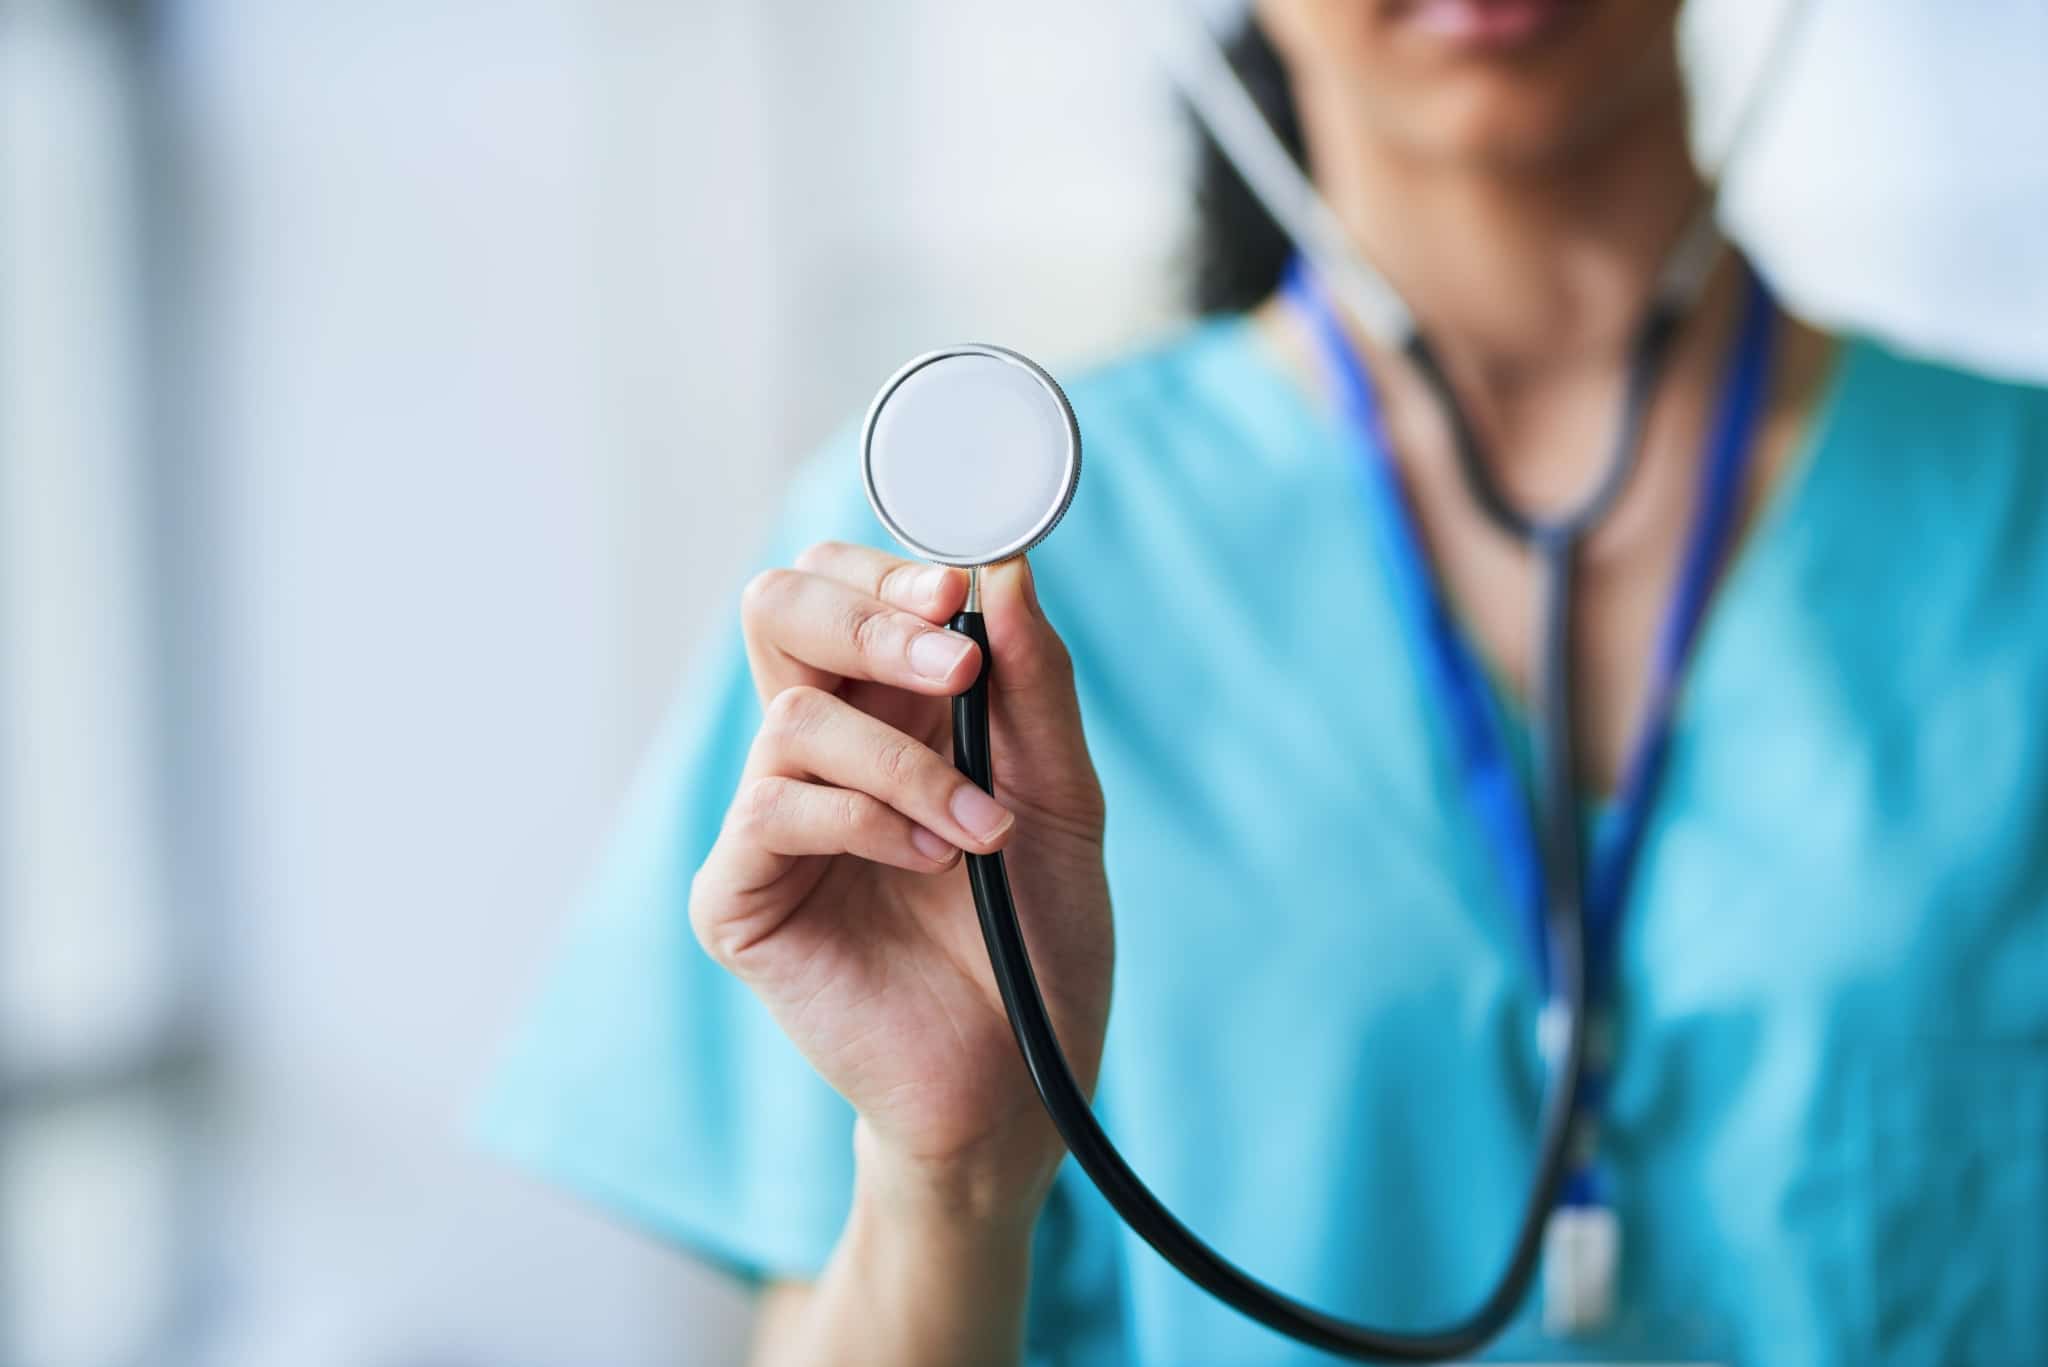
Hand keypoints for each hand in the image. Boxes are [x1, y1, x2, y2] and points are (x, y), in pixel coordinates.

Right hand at [690, 542, 1111, 1228]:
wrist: (1021, 1077)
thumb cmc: (1037, 937)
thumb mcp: (1062, 793)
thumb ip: (1032, 682)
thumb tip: (1004, 566)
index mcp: (888, 708)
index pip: (841, 587)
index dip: (883, 572)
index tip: (956, 593)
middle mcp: (818, 748)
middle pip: (777, 609)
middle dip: (868, 620)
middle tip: (953, 666)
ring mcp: (770, 820)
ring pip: (794, 715)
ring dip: (907, 765)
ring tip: (981, 832)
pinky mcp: (738, 896)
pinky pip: (772, 808)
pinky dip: (863, 821)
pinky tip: (927, 864)